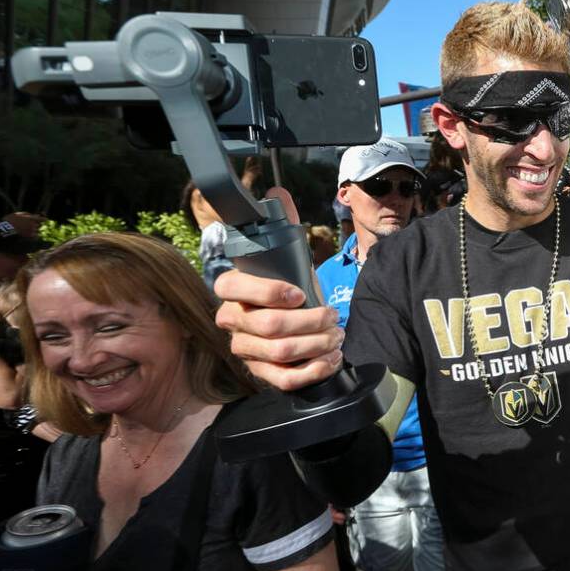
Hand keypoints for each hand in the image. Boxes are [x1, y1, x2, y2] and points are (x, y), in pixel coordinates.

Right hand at [214, 188, 343, 390]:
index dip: (267, 291)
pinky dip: (314, 369)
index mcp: (232, 290)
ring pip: (279, 352)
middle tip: (333, 316)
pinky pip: (284, 379)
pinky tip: (331, 358)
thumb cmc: (292, 290)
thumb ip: (283, 225)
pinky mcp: (262, 374)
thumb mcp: (290, 259)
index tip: (299, 293)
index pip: (233, 287)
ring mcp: (245, 350)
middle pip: (267, 325)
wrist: (304, 326)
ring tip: (337, 335)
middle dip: (310, 321)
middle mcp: (233, 322)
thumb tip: (277, 192)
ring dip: (317, 343)